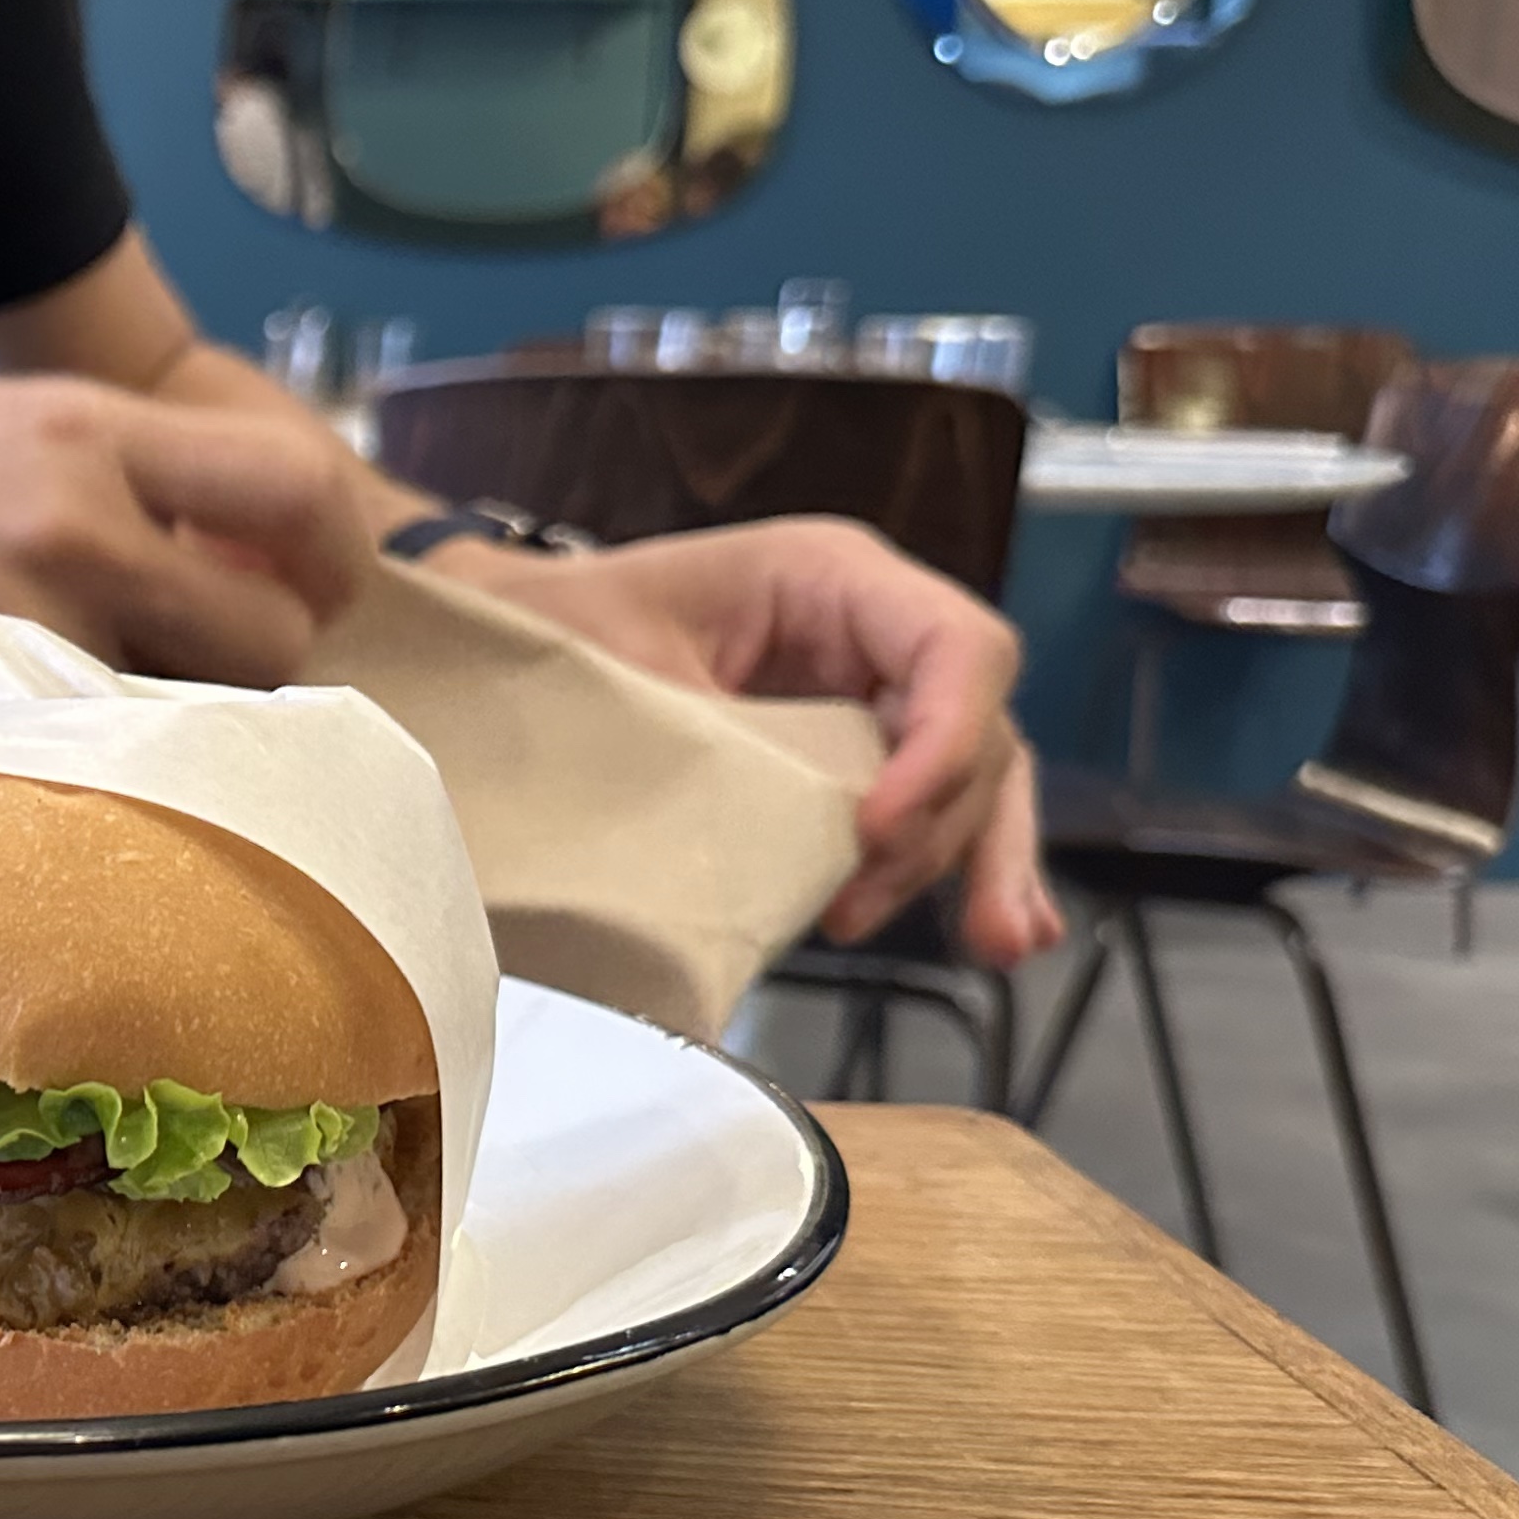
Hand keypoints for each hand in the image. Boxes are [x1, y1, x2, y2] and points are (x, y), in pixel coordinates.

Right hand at [0, 375, 370, 750]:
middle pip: (277, 628)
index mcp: (82, 430)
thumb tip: (223, 538)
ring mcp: (28, 628)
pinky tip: (44, 787)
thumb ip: (100, 473)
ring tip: (111, 743)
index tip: (304, 597)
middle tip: (209, 699)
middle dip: (263, 680)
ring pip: (200, 722)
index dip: (329, 558)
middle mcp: (76, 518)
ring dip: (187, 748)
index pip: (296, 480)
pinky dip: (99, 795)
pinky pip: (104, 782)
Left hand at [435, 518, 1063, 967]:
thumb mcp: (622, 663)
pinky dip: (957, 867)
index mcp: (829, 576)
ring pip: (971, 776)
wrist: (517, 634)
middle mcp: (870, 630)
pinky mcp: (851, 755)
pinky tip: (1001, 929)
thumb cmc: (564, 624)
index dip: (946, 740)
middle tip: (871, 900)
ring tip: (990, 941)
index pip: (953, 647)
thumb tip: (758, 832)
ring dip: (978, 861)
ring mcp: (869, 692)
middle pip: (976, 723)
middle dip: (953, 823)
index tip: (877, 827)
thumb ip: (705, 735)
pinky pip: (930, 808)